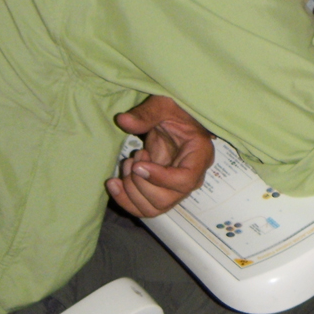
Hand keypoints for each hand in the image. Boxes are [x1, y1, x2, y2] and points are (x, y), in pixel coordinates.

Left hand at [106, 95, 213, 217]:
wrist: (174, 120)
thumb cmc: (174, 110)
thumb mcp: (163, 105)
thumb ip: (146, 114)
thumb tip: (123, 120)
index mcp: (200, 155)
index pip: (185, 180)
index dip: (160, 178)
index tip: (139, 165)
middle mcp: (192, 177)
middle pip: (166, 200)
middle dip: (139, 184)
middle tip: (133, 160)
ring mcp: (176, 188)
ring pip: (153, 208)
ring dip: (130, 191)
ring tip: (128, 164)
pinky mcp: (162, 192)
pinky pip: (144, 208)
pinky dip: (124, 200)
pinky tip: (114, 183)